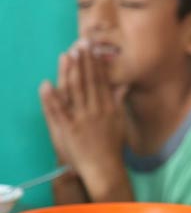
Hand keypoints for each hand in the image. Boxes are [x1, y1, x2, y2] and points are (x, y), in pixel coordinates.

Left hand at [40, 40, 128, 197]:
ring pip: (74, 91)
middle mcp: (96, 110)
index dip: (95, 63)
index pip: (101, 81)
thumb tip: (123, 84)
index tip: (91, 49)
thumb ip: (119, 101)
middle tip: (79, 44)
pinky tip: (46, 84)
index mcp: (108, 107)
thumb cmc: (113, 146)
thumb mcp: (120, 121)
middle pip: (88, 81)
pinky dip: (51, 98)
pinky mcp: (68, 129)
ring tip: (66, 55)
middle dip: (83, 61)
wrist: (104, 168)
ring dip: (69, 72)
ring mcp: (81, 119)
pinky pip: (58, 111)